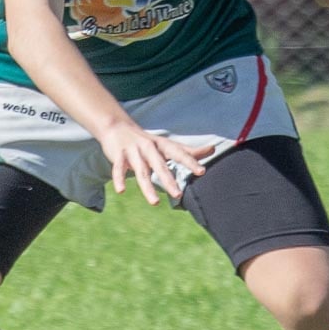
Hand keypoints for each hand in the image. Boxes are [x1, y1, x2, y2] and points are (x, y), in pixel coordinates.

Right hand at [94, 120, 214, 206]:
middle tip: (178, 194)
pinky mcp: (118, 155)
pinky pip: (118, 168)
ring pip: (141, 171)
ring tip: (155, 203)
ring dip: (147, 187)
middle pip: (160, 165)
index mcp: (162, 145)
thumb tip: (212, 149)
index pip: (178, 153)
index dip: (190, 162)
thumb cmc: (146, 140)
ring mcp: (133, 152)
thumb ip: (188, 150)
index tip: (201, 172)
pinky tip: (121, 191)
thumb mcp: (167, 144)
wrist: (116, 126)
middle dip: (169, 179)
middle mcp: (149, 148)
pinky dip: (119, 179)